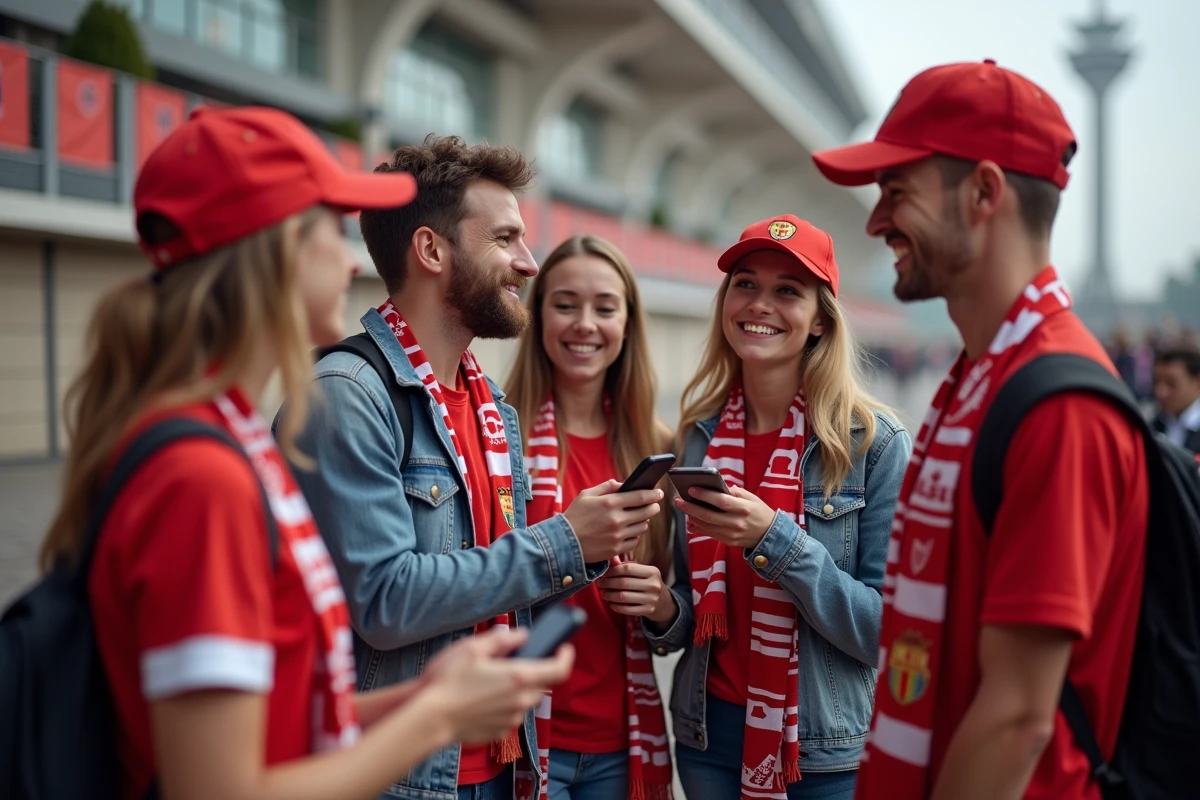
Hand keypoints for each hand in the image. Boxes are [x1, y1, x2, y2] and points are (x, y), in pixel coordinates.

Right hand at [420, 628, 573, 743]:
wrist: (431, 718)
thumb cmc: (448, 681)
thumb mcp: (472, 648)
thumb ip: (502, 640)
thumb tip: (522, 635)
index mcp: (519, 677)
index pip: (559, 669)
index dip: (566, 657)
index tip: (564, 648)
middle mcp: (520, 700)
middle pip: (541, 685)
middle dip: (533, 672)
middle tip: (514, 663)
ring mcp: (511, 719)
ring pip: (525, 700)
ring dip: (517, 690)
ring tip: (490, 682)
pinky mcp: (500, 732)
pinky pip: (510, 715)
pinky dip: (503, 706)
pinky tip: (481, 700)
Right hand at [564, 480, 662, 561]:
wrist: (563, 543)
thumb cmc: (574, 516)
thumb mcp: (586, 495)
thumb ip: (606, 487)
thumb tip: (622, 484)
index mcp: (610, 503)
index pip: (641, 496)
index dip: (653, 493)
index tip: (659, 492)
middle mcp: (616, 519)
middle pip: (647, 512)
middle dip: (653, 506)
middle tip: (653, 504)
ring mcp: (618, 536)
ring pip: (643, 527)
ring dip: (643, 521)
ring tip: (638, 517)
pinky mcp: (616, 549)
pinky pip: (635, 541)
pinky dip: (635, 535)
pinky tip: (629, 531)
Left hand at [599, 561, 676, 624]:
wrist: (663, 601)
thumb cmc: (648, 583)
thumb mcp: (642, 572)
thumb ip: (628, 566)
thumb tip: (612, 559)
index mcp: (652, 572)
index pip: (628, 568)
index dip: (613, 571)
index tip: (604, 573)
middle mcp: (654, 585)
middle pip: (624, 583)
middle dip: (608, 583)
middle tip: (600, 583)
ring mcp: (652, 599)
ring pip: (623, 597)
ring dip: (610, 595)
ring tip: (604, 593)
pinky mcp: (648, 610)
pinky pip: (627, 609)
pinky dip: (616, 606)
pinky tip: (611, 603)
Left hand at [674, 484, 776, 549]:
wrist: (770, 535)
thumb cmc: (760, 512)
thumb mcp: (752, 498)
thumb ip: (735, 492)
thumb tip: (718, 487)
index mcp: (744, 508)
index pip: (721, 501)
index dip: (705, 495)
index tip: (691, 488)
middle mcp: (736, 523)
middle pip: (709, 515)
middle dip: (691, 507)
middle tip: (678, 500)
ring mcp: (731, 534)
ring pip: (706, 526)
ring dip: (692, 517)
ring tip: (683, 507)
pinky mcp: (728, 541)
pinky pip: (709, 534)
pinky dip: (698, 527)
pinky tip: (690, 520)